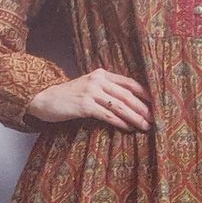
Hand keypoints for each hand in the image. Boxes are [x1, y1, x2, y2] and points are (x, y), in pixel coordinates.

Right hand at [26, 68, 151, 129]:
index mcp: (102, 74)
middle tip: (154, 119)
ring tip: (145, 126)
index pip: (129, 82)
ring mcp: (91, 92)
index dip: (144, 93)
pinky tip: (128, 128)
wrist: (44, 98)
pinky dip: (120, 122)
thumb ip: (106, 90)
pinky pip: (107, 115)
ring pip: (119, 105)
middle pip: (127, 95)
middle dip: (142, 108)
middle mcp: (98, 80)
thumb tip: (129, 104)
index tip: (156, 103)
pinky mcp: (85, 105)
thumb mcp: (89, 87)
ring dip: (134, 117)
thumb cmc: (69, 96)